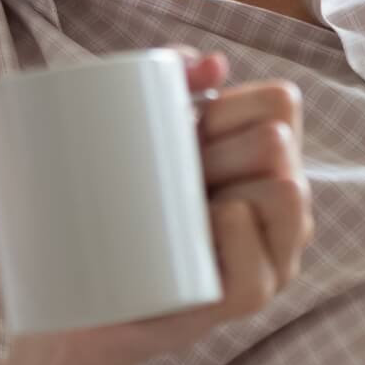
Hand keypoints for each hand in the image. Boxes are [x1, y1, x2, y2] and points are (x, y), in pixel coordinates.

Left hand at [0, 51, 311, 364]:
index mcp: (267, 156)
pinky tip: (204, 229)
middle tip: (177, 174)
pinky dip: (234, 236)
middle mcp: (284, 202)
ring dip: (227, 187)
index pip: (281, 101)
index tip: (185, 127)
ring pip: (284, 193)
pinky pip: (259, 269)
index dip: (227, 102)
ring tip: (184, 208)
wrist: (80, 289)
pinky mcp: (245, 300)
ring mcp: (273, 255)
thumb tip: (212, 64)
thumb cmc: (122, 198)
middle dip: (218, 146)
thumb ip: (171, 80)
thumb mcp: (140, 129)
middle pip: (275, 142)